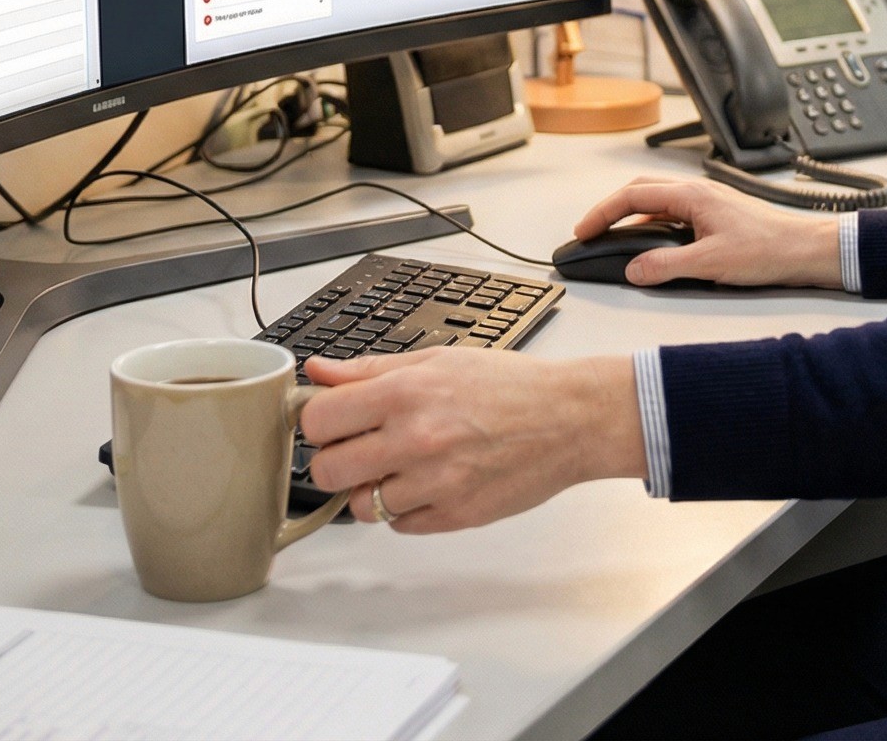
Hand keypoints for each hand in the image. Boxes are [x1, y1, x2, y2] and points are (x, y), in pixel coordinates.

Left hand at [300, 349, 643, 531]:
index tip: (331, 422)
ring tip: (400, 466)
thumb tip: (318, 371)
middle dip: (335, 461)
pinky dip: (405, 509)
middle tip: (358, 449)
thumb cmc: (509, 386)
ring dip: (372, 489)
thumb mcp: (437, 360)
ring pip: (361, 506)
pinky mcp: (454, 516)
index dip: (318, 422)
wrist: (569, 419)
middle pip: (327, 472)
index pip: (318, 421)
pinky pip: (399, 526)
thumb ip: (369, 369)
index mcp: (405, 393)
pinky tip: (427, 483)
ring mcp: (434, 483)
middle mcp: (415, 439)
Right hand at [572, 179, 842, 288]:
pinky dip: (652, 226)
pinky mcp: (715, 215)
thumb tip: (633, 270)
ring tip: (612, 238)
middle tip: (590, 231)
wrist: (806, 249)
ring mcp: (706, 202)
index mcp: (691, 195)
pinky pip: (672, 213)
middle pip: (640, 191)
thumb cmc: (769, 248)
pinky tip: (651, 245)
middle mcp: (696, 192)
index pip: (632, 196)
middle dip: (610, 209)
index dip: (602, 213)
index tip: (583, 230)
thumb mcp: (711, 263)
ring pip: (656, 201)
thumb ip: (667, 266)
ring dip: (631, 216)